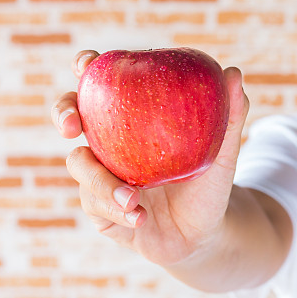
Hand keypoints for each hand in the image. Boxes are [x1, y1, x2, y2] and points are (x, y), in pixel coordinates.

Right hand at [51, 50, 249, 267]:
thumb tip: (233, 73)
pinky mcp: (98, 208)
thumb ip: (229, 114)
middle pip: (70, 114)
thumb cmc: (210, 184)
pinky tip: (139, 216)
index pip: (103, 83)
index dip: (87, 67)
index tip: (87, 65)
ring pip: (80, 166)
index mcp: (134, 117)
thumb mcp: (223, 151)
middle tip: (72, 125)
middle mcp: (110, 142)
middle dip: (63, 112)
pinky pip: (95, 203)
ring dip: (102, 182)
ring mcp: (100, 174)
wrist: (205, 233)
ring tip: (133, 197)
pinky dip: (117, 209)